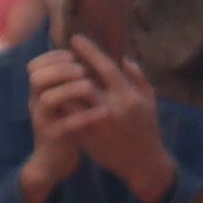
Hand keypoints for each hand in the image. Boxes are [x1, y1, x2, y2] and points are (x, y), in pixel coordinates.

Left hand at [23, 34, 174, 202]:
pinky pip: (68, 118)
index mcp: (129, 97)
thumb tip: (123, 58)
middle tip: (58, 57)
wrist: (143, 162)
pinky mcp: (88, 139)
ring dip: (60, 87)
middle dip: (68, 68)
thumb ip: (138, 78)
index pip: (106, 68)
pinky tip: (54, 95)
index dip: (89, 51)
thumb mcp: (149, 100)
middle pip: (83, 83)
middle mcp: (113, 109)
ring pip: (71, 101)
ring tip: (52, 75)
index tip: (75, 39)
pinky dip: (60, 106)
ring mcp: (98, 125)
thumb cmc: (147, 127)